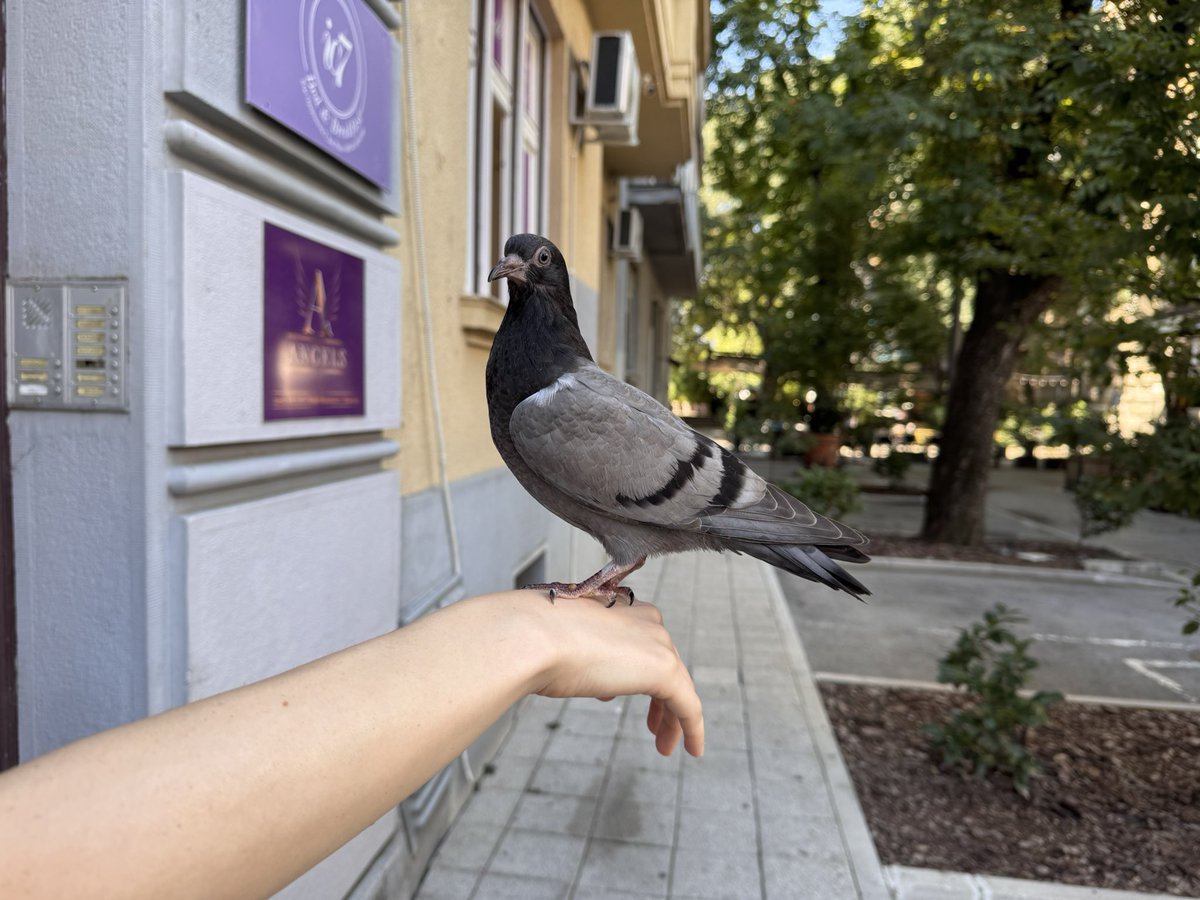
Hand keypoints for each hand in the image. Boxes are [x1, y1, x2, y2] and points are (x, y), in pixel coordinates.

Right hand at [526, 595, 703, 757]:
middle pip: (665, 665)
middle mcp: (647, 620)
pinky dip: (692, 729)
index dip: (640, 673)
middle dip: (661, 699)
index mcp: (624, 607)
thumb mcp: (567, 649)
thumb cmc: (537, 641)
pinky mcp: (665, 671)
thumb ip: (592, 664)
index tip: (623, 694)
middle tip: (653, 727)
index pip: (644, 643)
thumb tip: (607, 690)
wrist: (534, 637)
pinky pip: (688, 706)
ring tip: (664, 745)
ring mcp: (658, 644)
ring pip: (678, 687)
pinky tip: (691, 750)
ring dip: (673, 719)